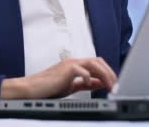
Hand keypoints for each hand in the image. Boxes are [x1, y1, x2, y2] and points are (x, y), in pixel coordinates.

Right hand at [0, 57, 116, 98]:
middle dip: (109, 72)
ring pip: (93, 63)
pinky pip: (82, 70)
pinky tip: (90, 84)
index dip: (108, 73)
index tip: (114, 84)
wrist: (32, 89)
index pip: (97, 65)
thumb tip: (99, 83)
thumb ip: (85, 83)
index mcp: (76, 65)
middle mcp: (74, 62)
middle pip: (98, 61)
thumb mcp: (71, 86)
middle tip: (115, 85)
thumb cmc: (48, 88)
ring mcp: (70, 64)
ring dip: (104, 74)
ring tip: (109, 85)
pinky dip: (88, 77)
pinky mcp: (65, 69)